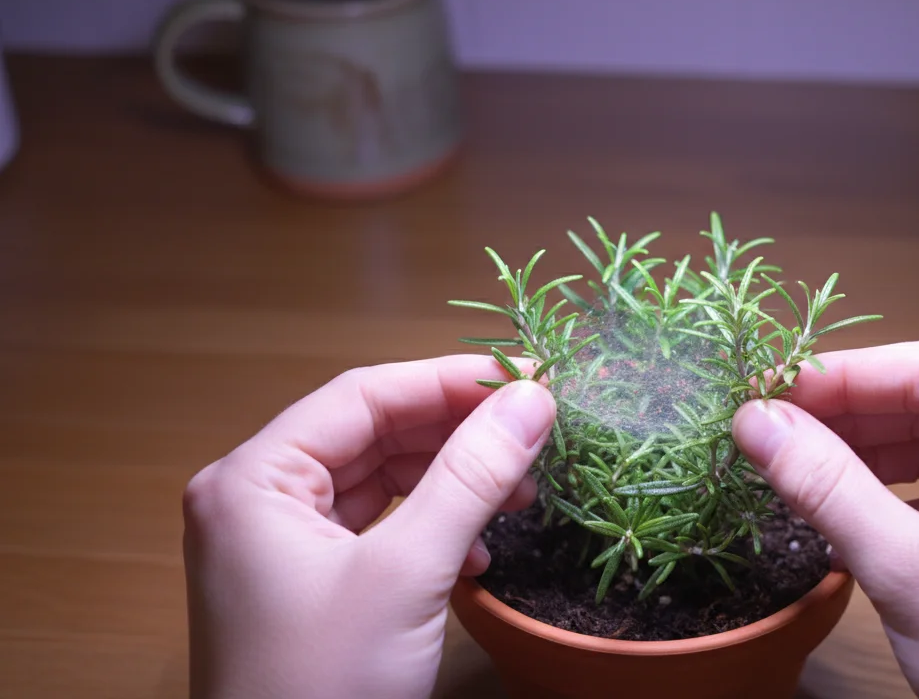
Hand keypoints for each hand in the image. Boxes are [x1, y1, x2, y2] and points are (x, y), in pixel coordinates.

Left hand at [182, 355, 555, 698]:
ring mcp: (278, 546)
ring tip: (521, 493)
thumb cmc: (324, 688)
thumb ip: (471, 477)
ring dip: (453, 482)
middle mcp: (256, 500)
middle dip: (459, 434)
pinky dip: (432, 529)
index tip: (533, 376)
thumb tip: (534, 397)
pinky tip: (478, 552)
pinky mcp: (307, 586)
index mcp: (252, 479)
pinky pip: (378, 529)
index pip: (364, 395)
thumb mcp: (407, 574)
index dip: (453, 380)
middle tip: (539, 432)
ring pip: (382, 481)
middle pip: (374, 434)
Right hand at [731, 341, 918, 698]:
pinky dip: (911, 495)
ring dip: (878, 456)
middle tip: (773, 435)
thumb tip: (754, 419)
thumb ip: (825, 484)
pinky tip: (860, 512)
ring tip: (804, 471)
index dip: (839, 377)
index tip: (767, 395)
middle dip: (854, 417)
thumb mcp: (906, 570)